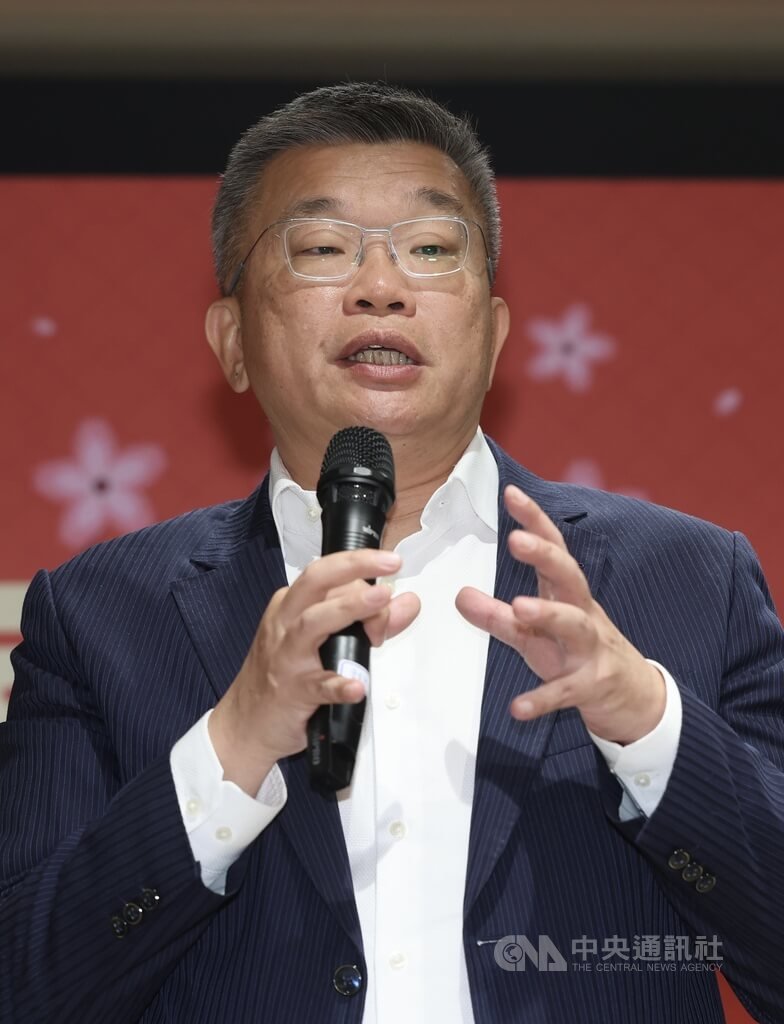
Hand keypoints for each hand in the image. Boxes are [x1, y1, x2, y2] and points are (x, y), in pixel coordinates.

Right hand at [209, 549, 419, 793]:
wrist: (245, 724)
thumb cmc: (283, 675)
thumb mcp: (323, 639)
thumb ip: (368, 621)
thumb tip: (405, 603)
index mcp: (291, 605)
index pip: (328, 575)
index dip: (363, 576)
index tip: (390, 580)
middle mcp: (286, 624)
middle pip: (316, 581)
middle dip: (354, 566)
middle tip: (391, 563)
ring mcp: (288, 657)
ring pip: (313, 623)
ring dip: (349, 609)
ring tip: (381, 603)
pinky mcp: (293, 692)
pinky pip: (317, 685)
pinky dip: (338, 685)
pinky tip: (357, 685)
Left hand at [455, 485, 664, 744]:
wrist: (635, 698)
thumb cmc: (579, 655)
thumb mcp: (533, 634)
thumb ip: (497, 615)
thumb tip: (459, 595)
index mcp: (566, 595)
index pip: (553, 549)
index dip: (534, 521)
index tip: (511, 494)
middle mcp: (582, 614)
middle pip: (569, 577)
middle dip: (546, 556)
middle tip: (516, 540)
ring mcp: (590, 649)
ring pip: (575, 625)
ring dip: (549, 614)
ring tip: (520, 607)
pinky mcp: (591, 686)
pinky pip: (566, 692)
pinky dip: (543, 699)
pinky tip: (518, 708)